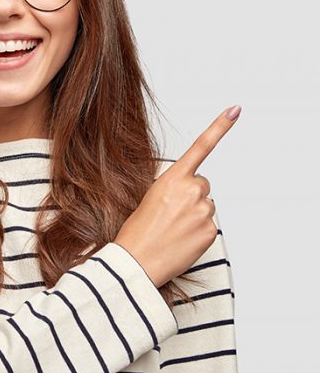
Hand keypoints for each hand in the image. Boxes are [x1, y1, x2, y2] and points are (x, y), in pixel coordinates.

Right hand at [114, 105, 240, 287]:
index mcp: (173, 179)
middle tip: (170, 214)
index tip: (235, 110)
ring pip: (206, 206)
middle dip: (191, 195)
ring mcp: (204, 211)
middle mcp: (192, 191)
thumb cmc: (137, 232)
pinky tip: (181, 239)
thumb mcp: (149, 199)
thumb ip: (174, 189)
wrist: (137, 262)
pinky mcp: (211, 230)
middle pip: (202, 185)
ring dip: (194, 214)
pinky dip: (198, 231)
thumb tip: (194, 194)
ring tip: (173, 229)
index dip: (220, 127)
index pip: (200, 148)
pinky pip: (209, 225)